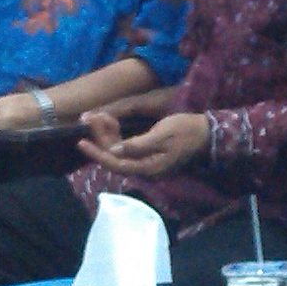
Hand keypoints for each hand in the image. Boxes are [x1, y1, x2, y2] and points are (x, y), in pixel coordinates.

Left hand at [78, 109, 210, 176]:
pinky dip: (117, 136)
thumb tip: (114, 152)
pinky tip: (111, 122)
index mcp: (147, 167)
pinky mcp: (148, 155)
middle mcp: (144, 168)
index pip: (115, 164)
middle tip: (90, 120)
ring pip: (119, 152)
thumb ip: (137, 145)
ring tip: (98, 117)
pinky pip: (126, 148)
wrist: (205, 132)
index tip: (81, 142)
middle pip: (114, 158)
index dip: (97, 153)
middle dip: (100, 139)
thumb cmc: (185, 131)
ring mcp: (146, 163)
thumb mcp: (161, 135)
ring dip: (108, 135)